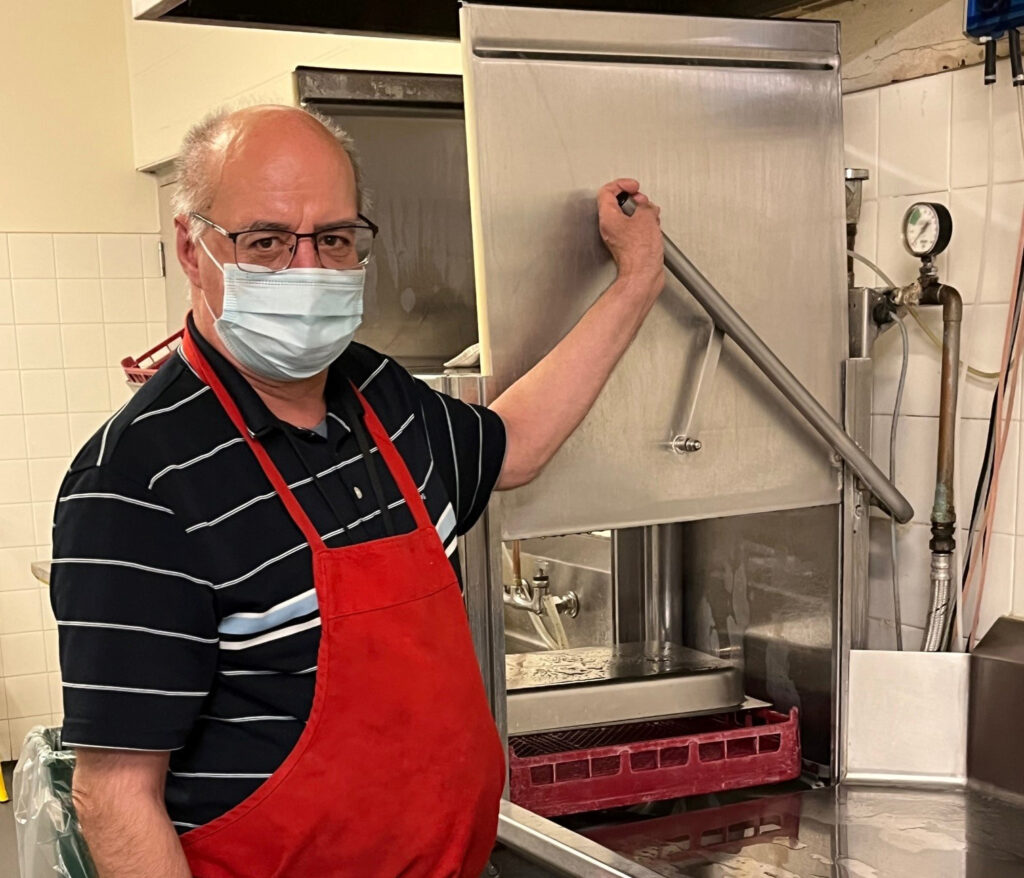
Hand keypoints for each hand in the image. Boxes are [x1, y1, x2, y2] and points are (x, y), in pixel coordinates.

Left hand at [597, 178, 664, 293]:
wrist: (643, 275)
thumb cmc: (640, 252)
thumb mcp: (646, 217)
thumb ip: (645, 204)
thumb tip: (646, 205)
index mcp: (608, 218)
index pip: (607, 191)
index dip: (622, 184)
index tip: (633, 186)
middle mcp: (609, 228)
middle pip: (617, 202)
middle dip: (634, 199)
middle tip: (643, 202)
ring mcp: (617, 237)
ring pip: (627, 216)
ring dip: (641, 212)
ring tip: (651, 215)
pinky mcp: (627, 245)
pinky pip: (633, 228)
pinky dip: (644, 224)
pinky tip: (653, 227)